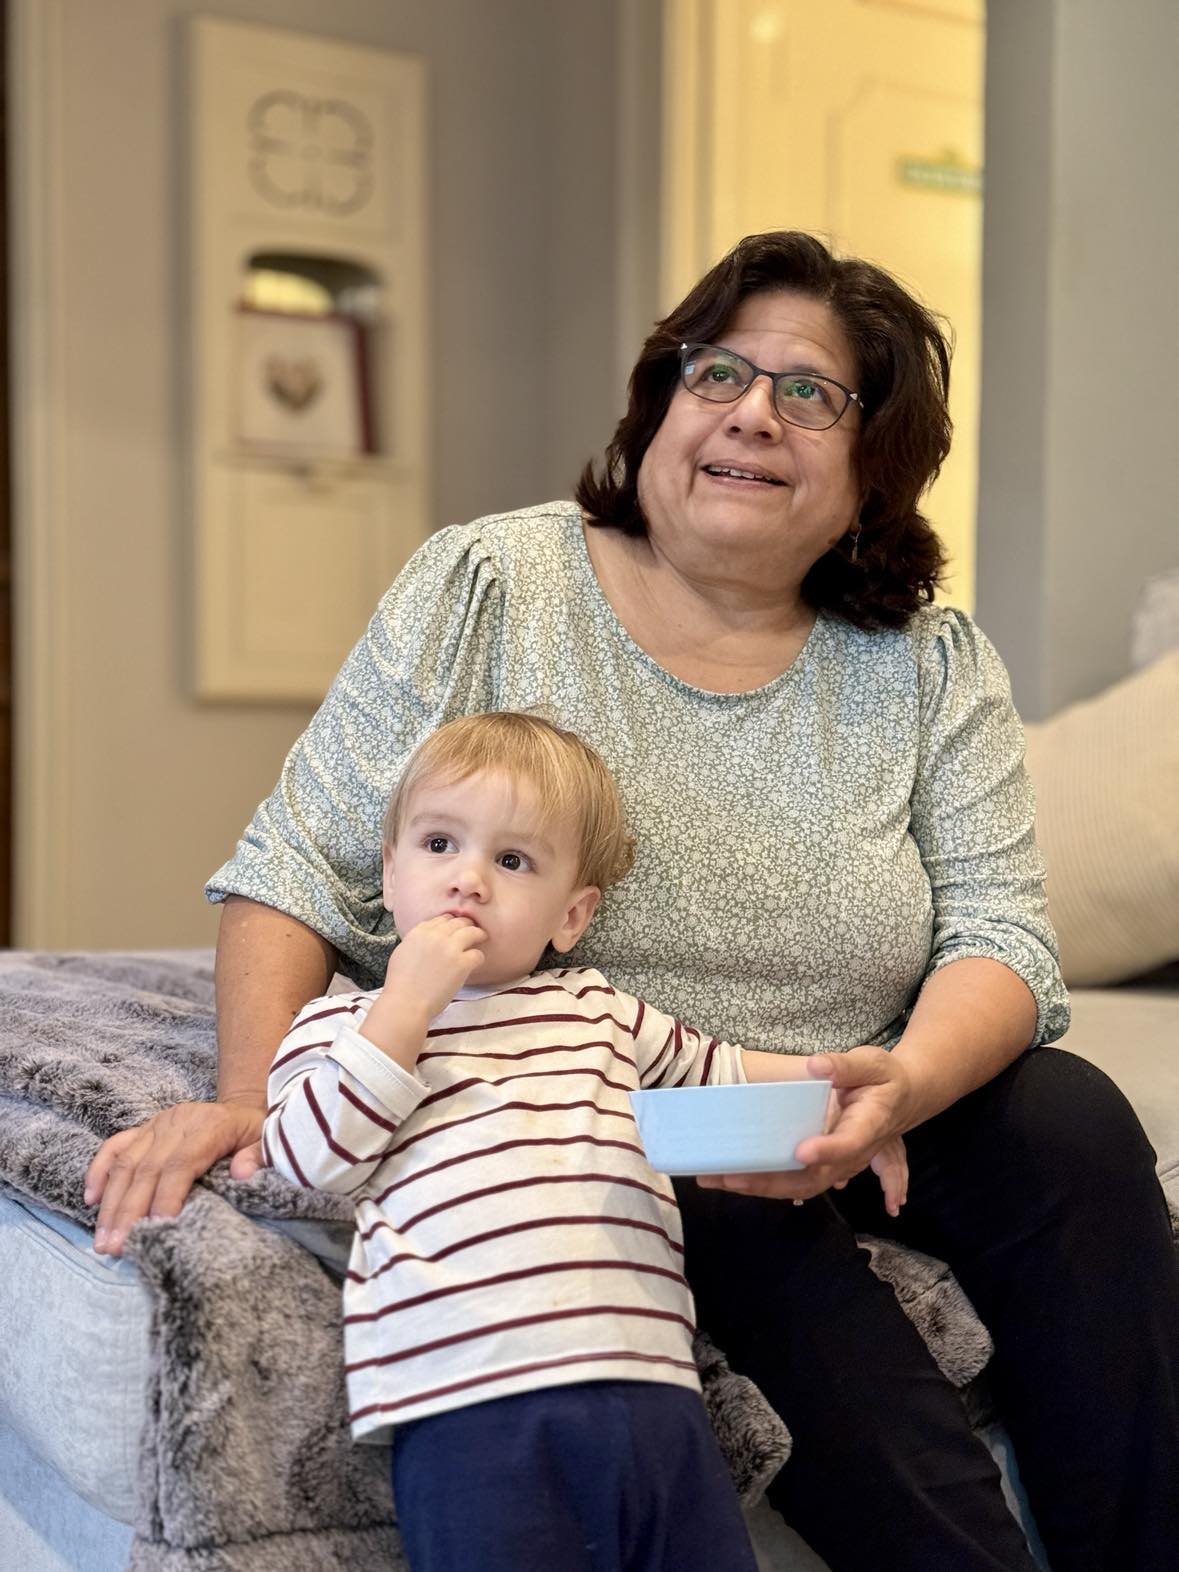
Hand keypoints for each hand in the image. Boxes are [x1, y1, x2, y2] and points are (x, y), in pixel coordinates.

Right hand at [84, 1098, 265, 1255]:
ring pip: (126, 1162)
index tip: (157, 1228)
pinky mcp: (145, 1128)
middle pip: (147, 1168)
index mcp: (211, 1126)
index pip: (182, 1164)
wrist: (243, 1107)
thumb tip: (241, 1174)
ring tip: (103, 1239)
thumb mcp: (270, 1139)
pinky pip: (115, 1146)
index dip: (167, 1196)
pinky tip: (90, 1199)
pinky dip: (99, 1170)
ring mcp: (158, 1124)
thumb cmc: (256, 1132)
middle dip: (129, 1210)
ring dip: (111, 1202)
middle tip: (116, 1247)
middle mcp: (178, 1123)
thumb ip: (258, 1156)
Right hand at [382, 915, 487, 1022]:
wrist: (407, 1003)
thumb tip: (426, 940)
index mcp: (419, 932)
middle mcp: (436, 935)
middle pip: (458, 922)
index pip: (441, 919)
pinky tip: (476, 963)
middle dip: (466, 925)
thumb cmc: (400, 984)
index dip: (450, 922)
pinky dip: (479, 958)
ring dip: (478, 935)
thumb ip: (416, 941)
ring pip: (472, 932)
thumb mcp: (402, 953)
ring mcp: (450, 948)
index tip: (455, 928)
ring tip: (482, 938)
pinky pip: (477, 954)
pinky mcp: (462, 963)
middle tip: (472, 931)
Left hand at [697, 1047, 914, 1201]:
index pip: (847, 1143)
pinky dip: (767, 1184)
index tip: (799, 1152)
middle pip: (814, 1178)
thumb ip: (846, 1065)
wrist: (904, 1099)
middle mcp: (852, 1153)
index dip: (825, 1150)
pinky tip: (735, 1179)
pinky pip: (797, 1182)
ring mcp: (839, 1164)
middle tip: (731, 1178)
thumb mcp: (873, 1063)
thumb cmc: (887, 1078)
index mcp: (868, 1126)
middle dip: (771, 1182)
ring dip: (761, 1187)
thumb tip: (817, 1065)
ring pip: (802, 1186)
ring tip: (720, 1180)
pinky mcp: (826, 1166)